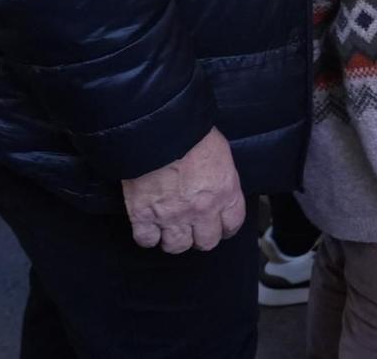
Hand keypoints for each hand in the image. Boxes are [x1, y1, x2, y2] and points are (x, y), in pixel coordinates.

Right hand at [120, 127, 244, 253]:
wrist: (158, 130)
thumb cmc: (191, 134)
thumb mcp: (220, 153)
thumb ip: (221, 178)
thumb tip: (217, 187)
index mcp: (224, 192)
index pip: (232, 225)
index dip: (225, 228)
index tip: (220, 227)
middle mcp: (201, 209)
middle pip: (206, 242)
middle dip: (200, 236)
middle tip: (193, 228)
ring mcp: (172, 215)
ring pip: (176, 246)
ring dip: (173, 239)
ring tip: (170, 227)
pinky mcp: (144, 215)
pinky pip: (147, 240)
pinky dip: (147, 236)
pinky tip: (149, 226)